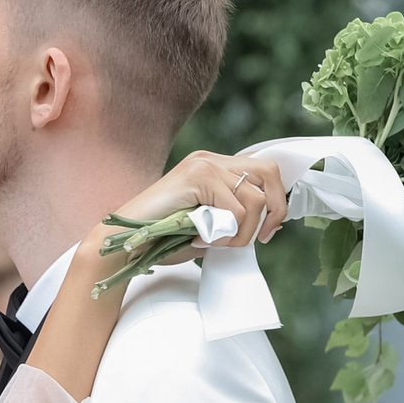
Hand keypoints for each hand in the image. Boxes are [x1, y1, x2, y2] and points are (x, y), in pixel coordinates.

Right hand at [107, 151, 288, 248]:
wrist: (126, 242)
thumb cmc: (163, 238)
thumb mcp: (210, 227)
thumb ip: (235, 220)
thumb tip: (270, 224)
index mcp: (216, 167)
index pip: (266, 171)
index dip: (277, 202)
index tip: (267, 233)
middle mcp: (212, 159)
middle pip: (270, 172)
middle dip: (274, 210)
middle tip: (259, 239)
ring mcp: (204, 164)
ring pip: (254, 199)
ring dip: (242, 232)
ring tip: (215, 242)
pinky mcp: (196, 176)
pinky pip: (234, 210)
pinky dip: (225, 233)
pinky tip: (201, 239)